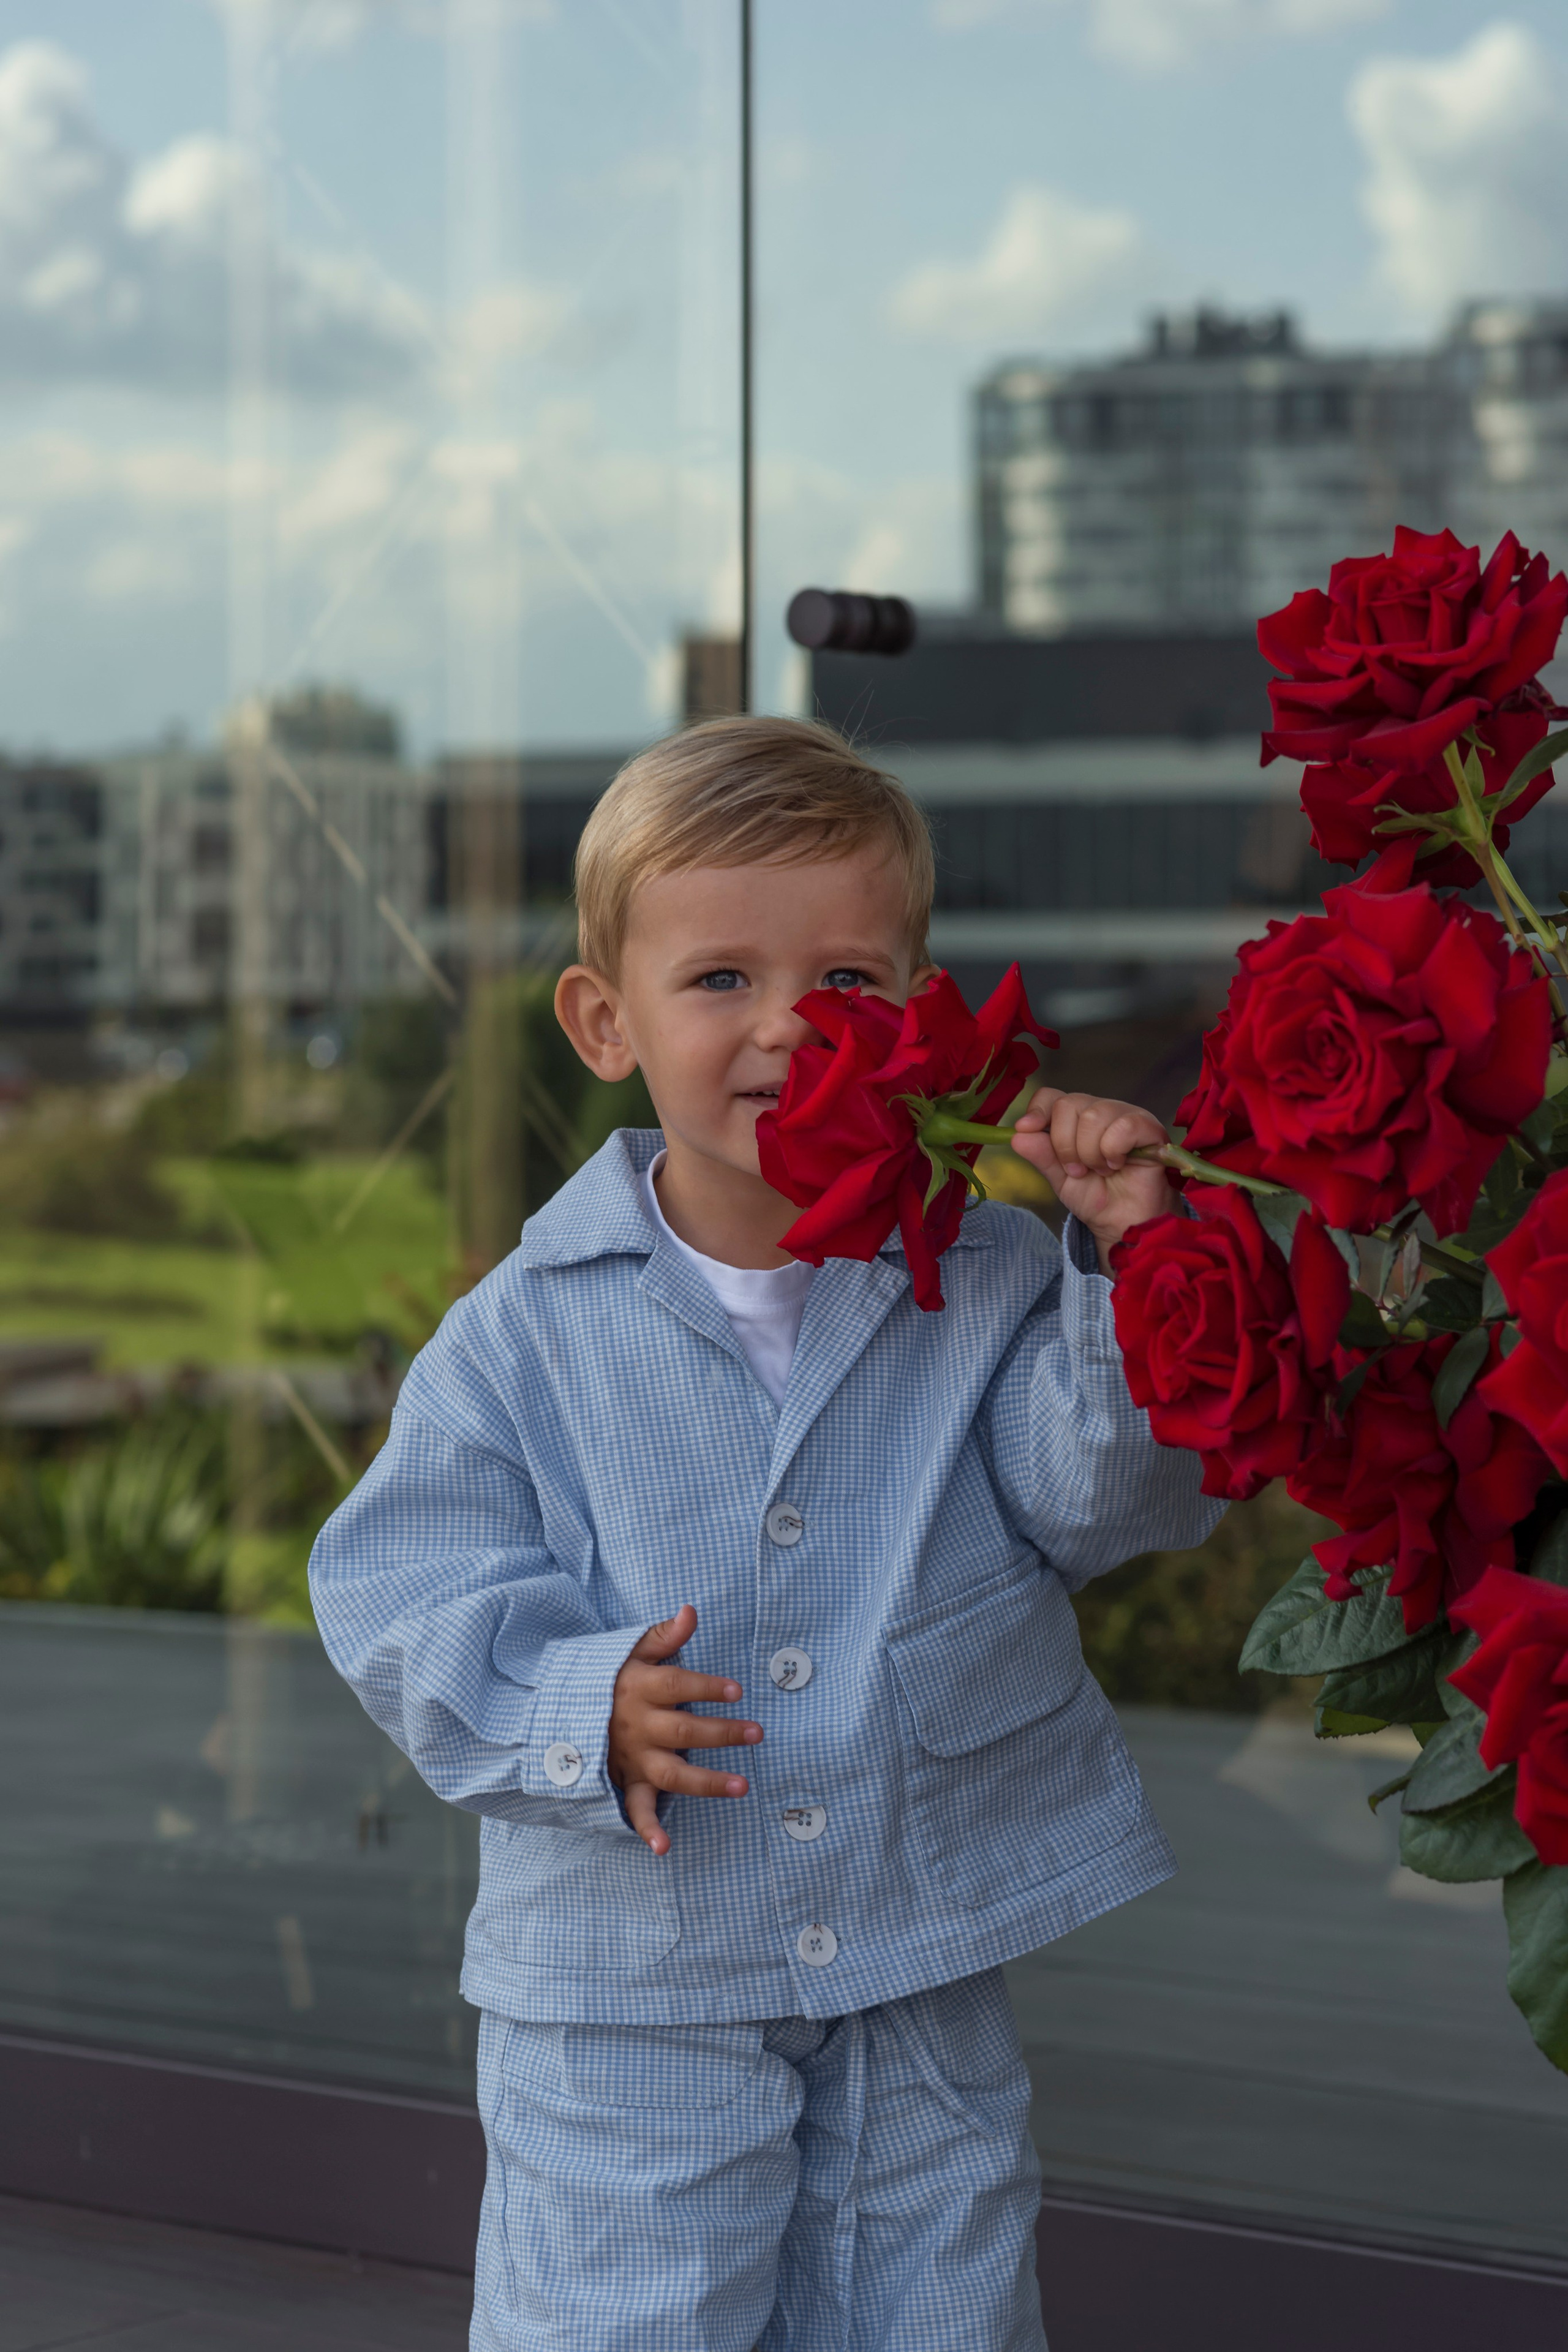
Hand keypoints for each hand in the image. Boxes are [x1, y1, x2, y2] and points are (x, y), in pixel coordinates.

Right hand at [607, 1604, 761, 1854]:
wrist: (560, 1711)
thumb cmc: (611, 1679)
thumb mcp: (632, 1651)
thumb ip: (665, 1635)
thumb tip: (691, 1611)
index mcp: (639, 1688)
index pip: (677, 1686)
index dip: (706, 1688)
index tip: (736, 1691)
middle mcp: (637, 1726)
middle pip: (682, 1731)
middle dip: (720, 1733)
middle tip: (756, 1732)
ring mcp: (632, 1757)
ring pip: (671, 1773)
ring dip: (705, 1782)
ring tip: (742, 1786)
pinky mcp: (626, 1781)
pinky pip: (636, 1808)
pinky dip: (648, 1829)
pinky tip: (664, 1846)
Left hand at [1010, 1088, 1170, 1270]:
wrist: (1125, 1223)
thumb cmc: (1098, 1198)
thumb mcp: (1060, 1179)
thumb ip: (1041, 1156)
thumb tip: (1016, 1136)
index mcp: (1078, 1119)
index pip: (1052, 1096)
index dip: (1037, 1110)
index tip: (1026, 1129)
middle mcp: (1102, 1110)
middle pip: (1068, 1104)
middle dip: (1065, 1145)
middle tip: (1078, 1171)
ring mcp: (1127, 1115)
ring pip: (1093, 1115)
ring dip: (1090, 1153)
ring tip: (1100, 1171)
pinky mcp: (1149, 1127)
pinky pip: (1123, 1126)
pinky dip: (1113, 1151)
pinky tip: (1119, 1165)